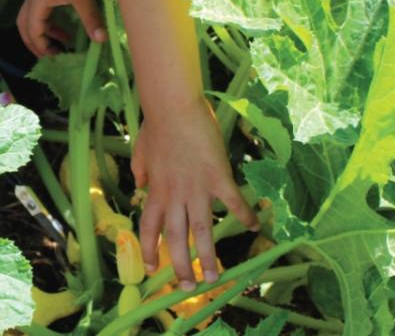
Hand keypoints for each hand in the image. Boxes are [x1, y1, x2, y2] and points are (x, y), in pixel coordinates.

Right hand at [17, 0, 106, 55]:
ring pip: (30, 18)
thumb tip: (101, 40)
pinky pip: (40, 10)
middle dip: (34, 42)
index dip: (41, 46)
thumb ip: (91, 18)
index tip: (55, 56)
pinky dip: (49, 23)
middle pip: (23, 25)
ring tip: (62, 43)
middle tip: (49, 56)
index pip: (33, 30)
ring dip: (43, 32)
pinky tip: (66, 29)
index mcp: (38, 1)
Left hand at [132, 99, 258, 290]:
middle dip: (180, 266)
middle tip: (188, 287)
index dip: (149, 251)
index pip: (148, 228)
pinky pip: (233, 202)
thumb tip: (139, 185)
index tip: (151, 270)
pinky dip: (245, 216)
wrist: (173, 107)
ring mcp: (196, 189)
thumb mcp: (141, 151)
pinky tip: (255, 228)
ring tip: (214, 277)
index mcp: (156, 190)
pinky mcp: (218, 177)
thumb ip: (140, 171)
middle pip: (176, 239)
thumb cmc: (157, 124)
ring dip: (208, 256)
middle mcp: (174, 195)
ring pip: (202, 231)